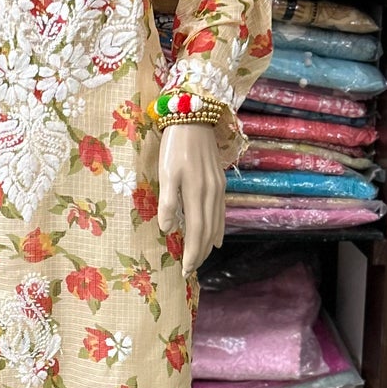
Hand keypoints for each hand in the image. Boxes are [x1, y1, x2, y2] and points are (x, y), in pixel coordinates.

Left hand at [156, 124, 224, 275]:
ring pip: (216, 223)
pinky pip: (220, 212)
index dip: (191, 253)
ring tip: (202, 258)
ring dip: (209, 243)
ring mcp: (218, 188)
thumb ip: (168, 201)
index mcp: (197, 194)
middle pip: (208, 232)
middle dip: (199, 253)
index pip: (196, 232)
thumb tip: (168, 229)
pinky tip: (216, 237)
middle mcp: (211, 194)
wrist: (195, 118)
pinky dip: (218, 228)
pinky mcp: (219, 182)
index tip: (185, 270)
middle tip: (190, 270)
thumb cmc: (176, 145)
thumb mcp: (166, 173)